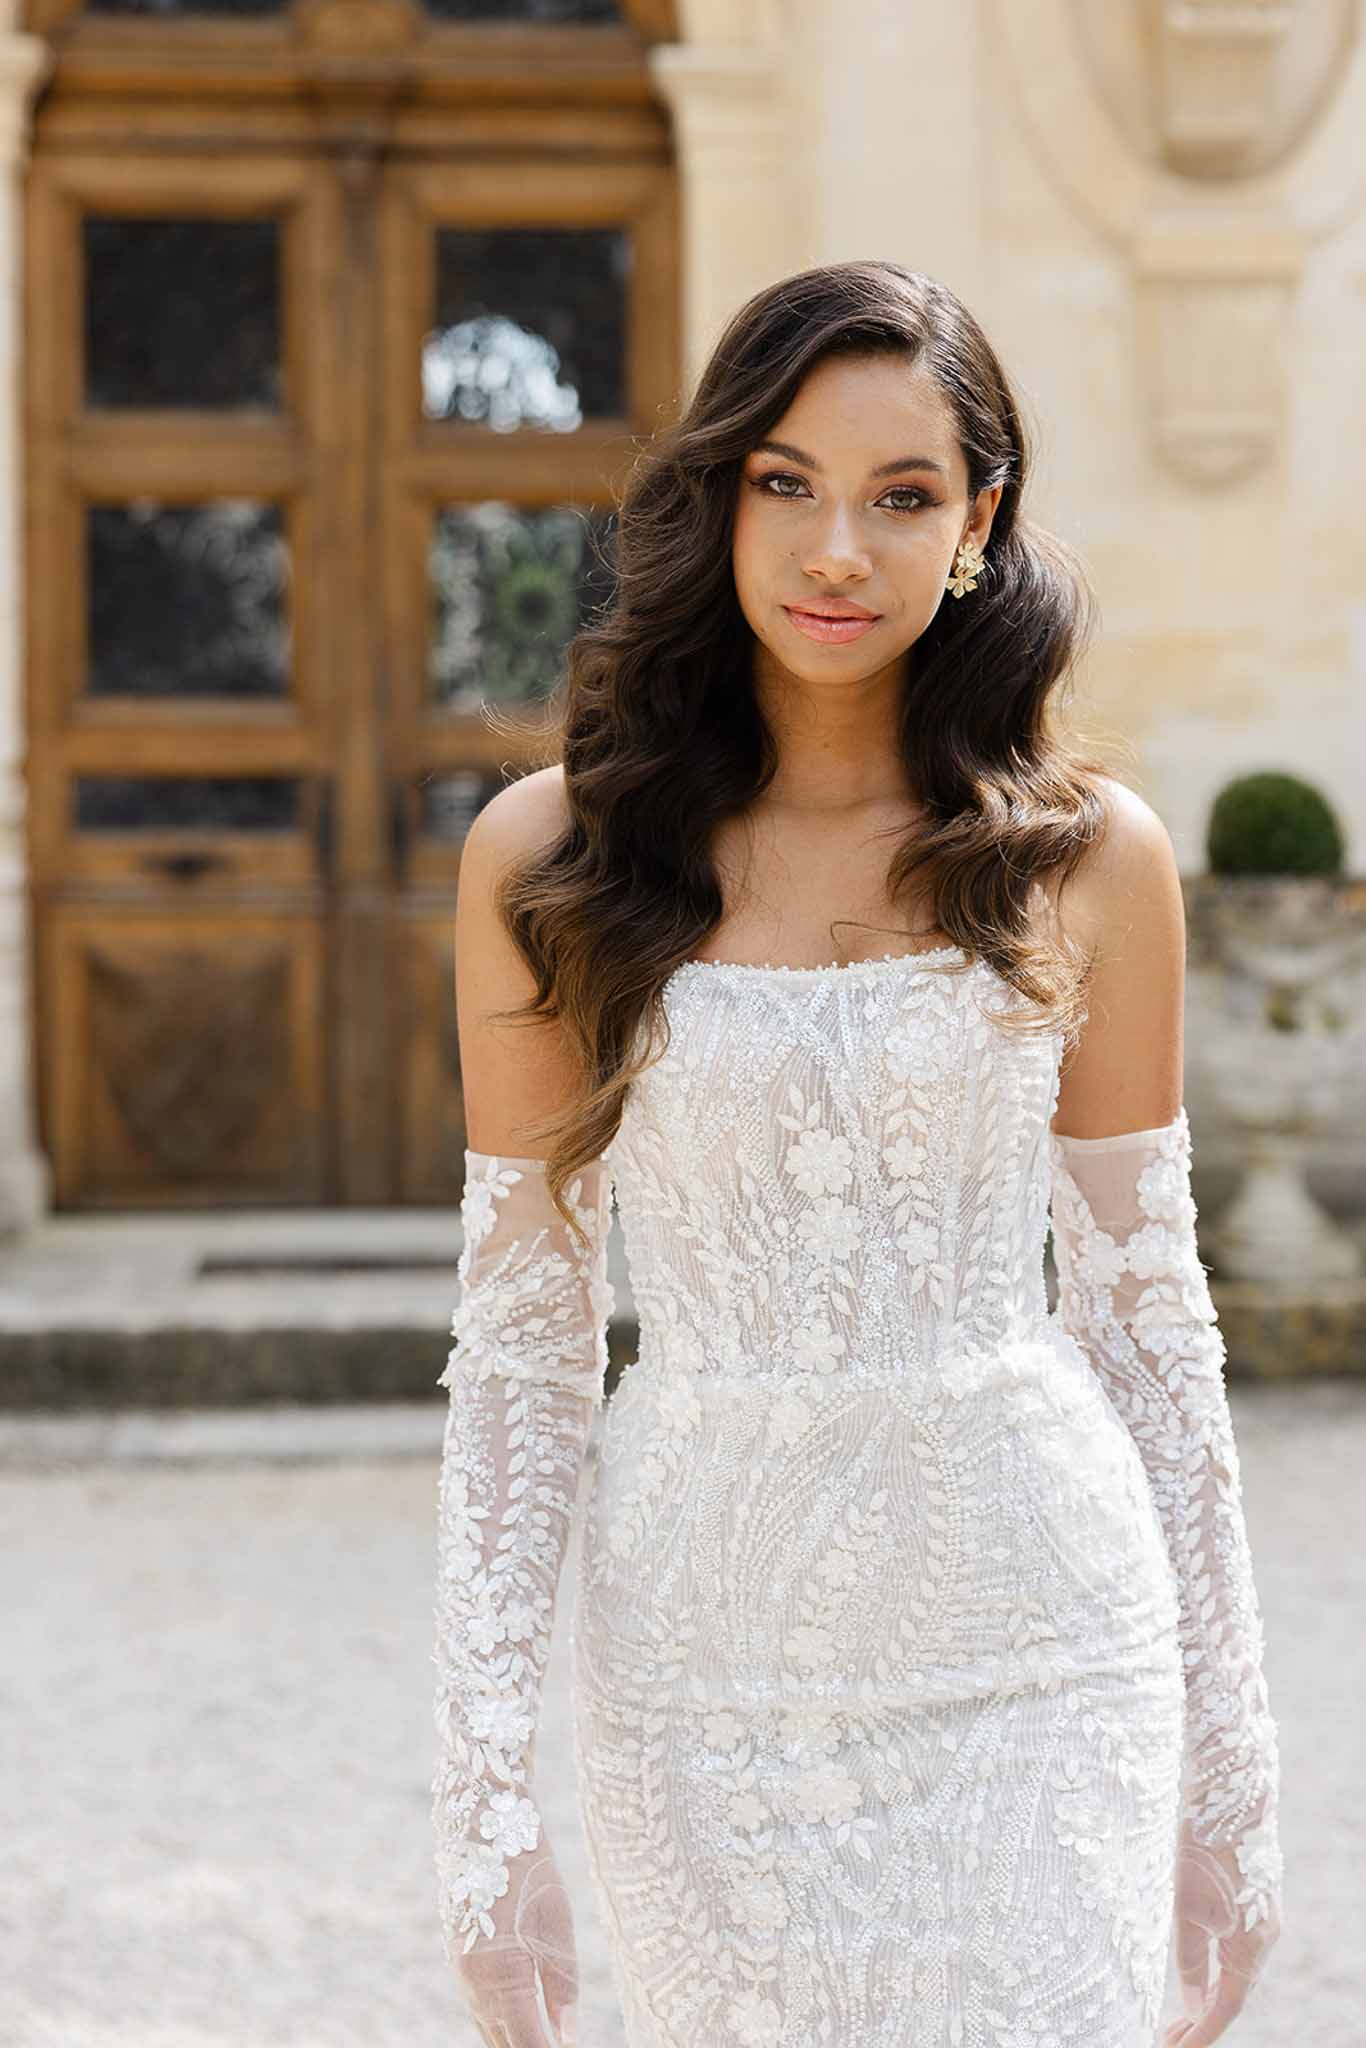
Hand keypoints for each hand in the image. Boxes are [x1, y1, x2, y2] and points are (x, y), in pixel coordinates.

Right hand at [456, 1840, 579, 2047]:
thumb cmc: (528, 1867)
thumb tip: (569, 2037)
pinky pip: (481, 2011)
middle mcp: (474, 1985)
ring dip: (517, 2043)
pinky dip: (502, 2026)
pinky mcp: (459, 1966)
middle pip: (505, 2045)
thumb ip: (563, 1984)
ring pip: (490, 2032)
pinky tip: (525, 2026)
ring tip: (550, 2041)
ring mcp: (462, 1977)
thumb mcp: (557, 1922)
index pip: (529, 2043)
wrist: (485, 1825)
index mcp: (501, 1975)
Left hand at [1163, 1822, 1280, 2045]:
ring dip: (1208, 1996)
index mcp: (1250, 1947)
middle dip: (1201, 2021)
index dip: (1199, 2034)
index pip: (1224, 2007)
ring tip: (1177, 2016)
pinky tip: (1197, 1973)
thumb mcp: (1184, 1906)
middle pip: (1232, 1994)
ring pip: (1235, 1972)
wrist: (1230, 1793)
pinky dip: (1215, 1969)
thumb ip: (1189, 1958)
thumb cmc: (1204, 1848)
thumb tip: (1191, 2001)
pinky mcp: (1254, 1902)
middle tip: (1168, 2038)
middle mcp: (1264, 1939)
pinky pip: (1236, 1950)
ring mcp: (1262, 1920)